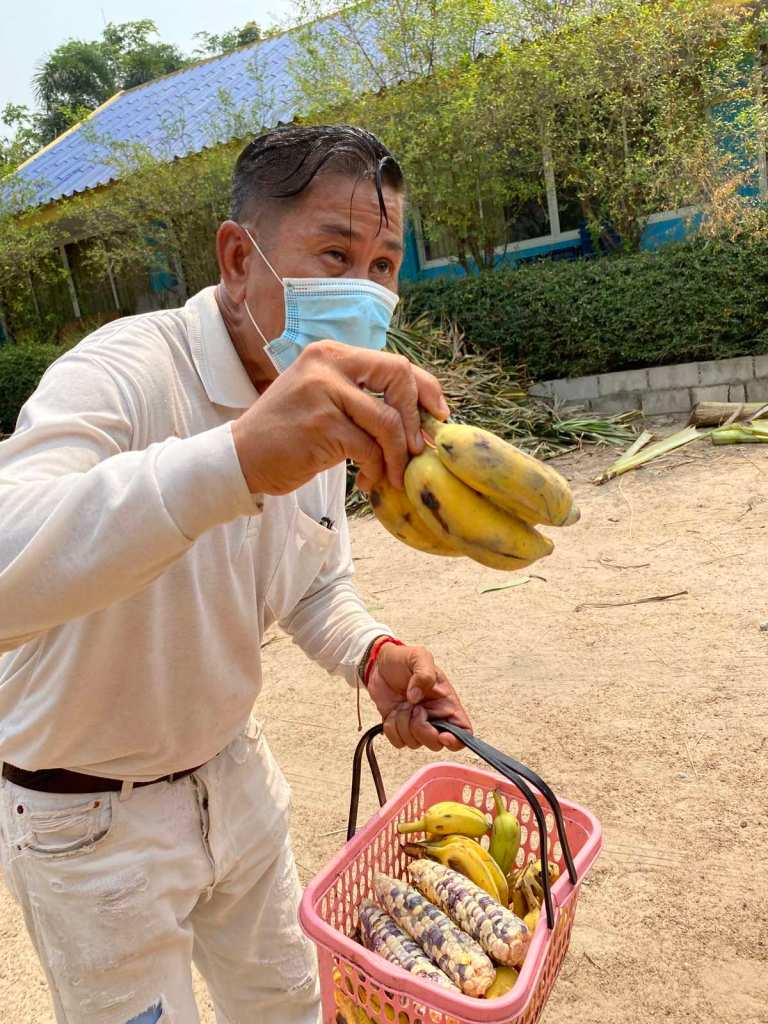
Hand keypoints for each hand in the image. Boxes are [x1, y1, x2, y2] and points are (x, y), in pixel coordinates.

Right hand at [231, 342, 448, 495]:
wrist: (240, 457)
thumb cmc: (287, 434)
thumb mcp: (323, 399)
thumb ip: (361, 396)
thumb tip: (417, 413)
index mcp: (332, 354)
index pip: (395, 363)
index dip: (425, 389)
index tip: (439, 415)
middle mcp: (328, 364)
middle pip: (399, 379)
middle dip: (415, 419)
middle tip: (418, 450)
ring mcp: (324, 393)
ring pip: (388, 421)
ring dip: (398, 455)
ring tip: (392, 474)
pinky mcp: (322, 426)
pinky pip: (369, 449)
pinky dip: (376, 469)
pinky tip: (368, 481)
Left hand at [366, 642, 471, 750]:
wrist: (379, 664)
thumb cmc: (404, 660)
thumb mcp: (419, 657)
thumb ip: (424, 674)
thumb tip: (416, 697)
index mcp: (446, 703)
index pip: (463, 732)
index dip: (456, 740)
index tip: (442, 735)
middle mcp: (434, 717)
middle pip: (436, 743)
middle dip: (422, 729)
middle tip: (415, 708)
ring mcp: (416, 725)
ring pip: (414, 743)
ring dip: (403, 724)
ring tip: (403, 704)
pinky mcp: (399, 728)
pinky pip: (397, 742)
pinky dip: (391, 728)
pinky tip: (393, 711)